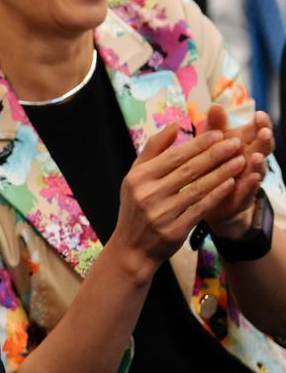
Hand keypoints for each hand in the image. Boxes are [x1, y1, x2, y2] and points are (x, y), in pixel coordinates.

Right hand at [108, 124, 242, 279]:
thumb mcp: (135, 176)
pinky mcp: (175, 229)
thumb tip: (174, 125)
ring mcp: (162, 213)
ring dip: (222, 173)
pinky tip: (230, 183)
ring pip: (198, 188)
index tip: (218, 133)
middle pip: (188, 170)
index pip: (173, 156)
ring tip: (239, 161)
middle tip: (234, 143)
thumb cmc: (136, 206)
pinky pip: (201, 208)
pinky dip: (216, 194)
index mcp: (138, 177)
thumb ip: (153, 150)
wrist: (132, 246)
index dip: (197, 144)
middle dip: (214, 155)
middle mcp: (148, 194)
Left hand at [203, 105, 273, 236]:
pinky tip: (252, 178)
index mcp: (245, 142)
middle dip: (264, 140)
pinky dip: (250, 184)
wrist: (205, 195)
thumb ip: (215, 125)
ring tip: (257, 156)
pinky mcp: (242, 196)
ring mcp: (249, 177)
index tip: (259, 114)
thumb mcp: (210, 140)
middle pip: (262, 148)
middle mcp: (251, 158)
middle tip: (264, 132)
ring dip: (259, 163)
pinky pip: (248, 190)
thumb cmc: (210, 160)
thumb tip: (216, 105)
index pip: (258, 130)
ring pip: (257, 169)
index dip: (261, 123)